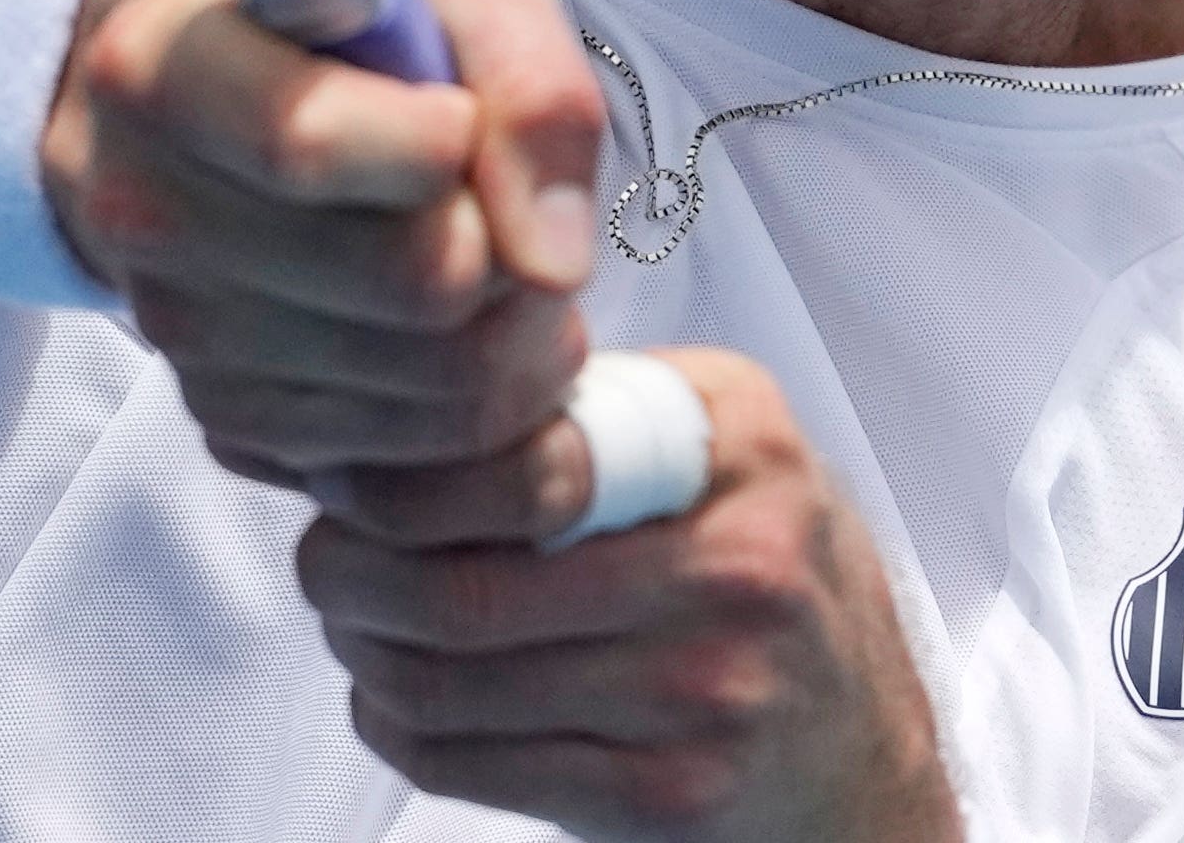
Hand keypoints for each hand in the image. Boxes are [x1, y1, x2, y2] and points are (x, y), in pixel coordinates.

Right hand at [43, 0, 602, 489]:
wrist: (233, 93)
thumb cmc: (354, 21)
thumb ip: (529, 86)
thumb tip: (554, 261)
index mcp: (164, 70)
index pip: (311, 146)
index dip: (444, 144)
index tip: (462, 113)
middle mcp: (146, 213)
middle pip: (409, 286)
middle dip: (518, 255)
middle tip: (528, 214)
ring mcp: (179, 337)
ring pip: (430, 392)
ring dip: (519, 340)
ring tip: (513, 268)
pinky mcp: (228, 425)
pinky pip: (406, 467)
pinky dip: (481, 418)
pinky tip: (476, 340)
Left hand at [297, 349, 960, 842]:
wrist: (861, 750)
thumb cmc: (763, 571)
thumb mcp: (723, 444)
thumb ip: (603, 403)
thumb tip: (413, 388)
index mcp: (737, 445)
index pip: (524, 457)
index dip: (401, 474)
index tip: (345, 474)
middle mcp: (735, 566)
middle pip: (464, 588)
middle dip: (348, 576)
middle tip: (322, 558)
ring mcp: (705, 692)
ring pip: (451, 684)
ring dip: (363, 653)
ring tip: (350, 622)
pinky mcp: (668, 795)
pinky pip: (474, 766)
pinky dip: (400, 729)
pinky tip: (393, 695)